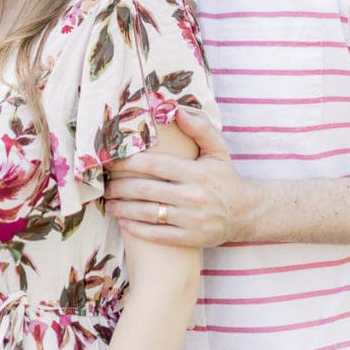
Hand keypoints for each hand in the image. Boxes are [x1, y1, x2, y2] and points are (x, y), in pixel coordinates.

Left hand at [105, 108, 255, 246]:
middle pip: (146, 190)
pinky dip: (137, 228)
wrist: (246, 213)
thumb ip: (200, 128)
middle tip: (104, 185)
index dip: (128, 163)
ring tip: (108, 204)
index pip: (154, 165)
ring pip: (148, 213)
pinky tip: (123, 221)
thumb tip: (177, 110)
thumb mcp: (218, 149)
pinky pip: (157, 234)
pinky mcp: (190, 239)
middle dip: (119, 187)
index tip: (111, 161)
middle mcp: (193, 196)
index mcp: (197, 173)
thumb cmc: (225, 177)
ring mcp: (191, 220)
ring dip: (123, 208)